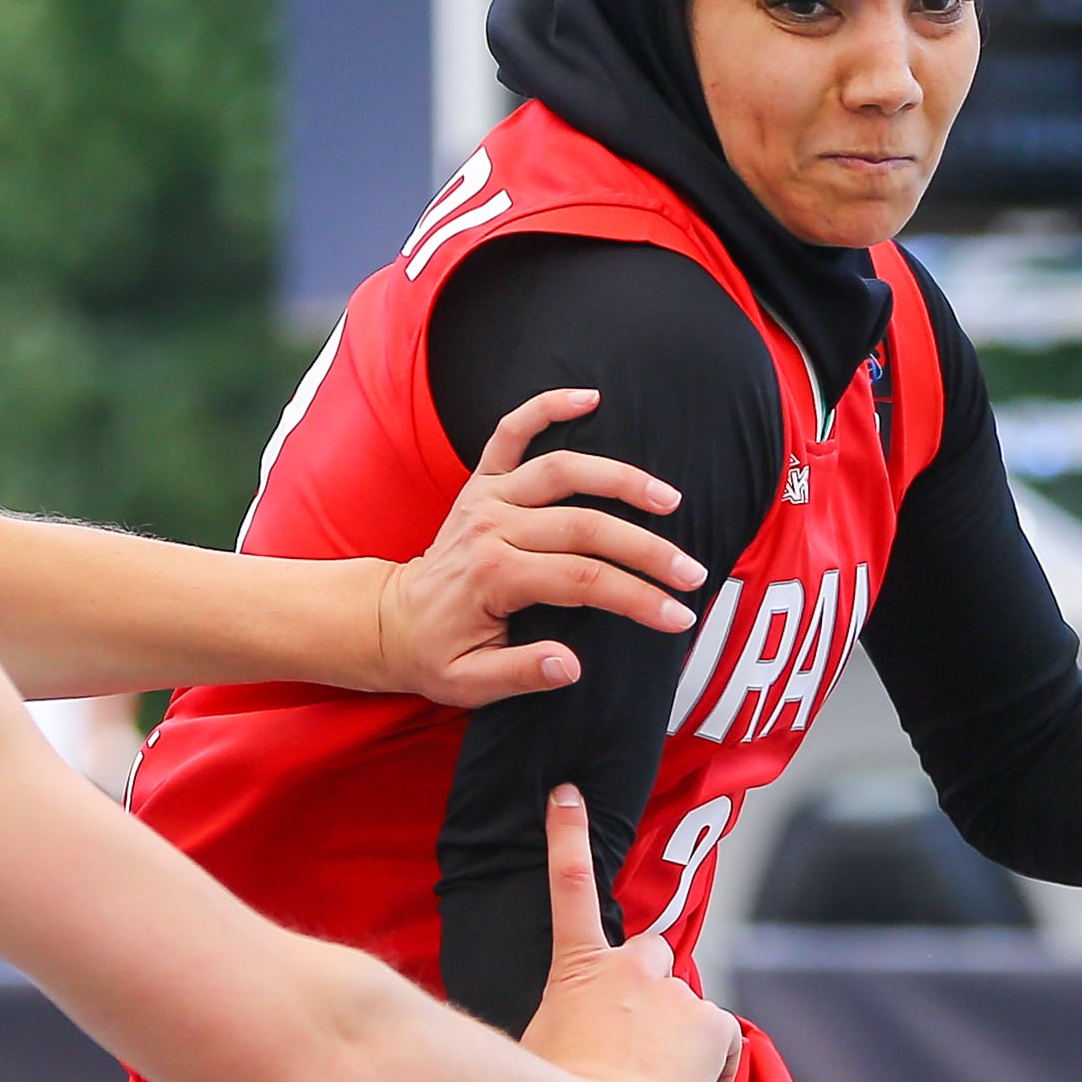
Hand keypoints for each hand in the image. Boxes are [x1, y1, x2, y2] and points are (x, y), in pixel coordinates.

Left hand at [377, 388, 705, 706]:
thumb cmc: (436, 655)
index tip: (678, 617)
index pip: (582, 582)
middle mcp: (492, 528)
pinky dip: (547, 407)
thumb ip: (523, 674)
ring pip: (563, 472)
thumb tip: (572, 664)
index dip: (636, 598)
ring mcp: (487, 498)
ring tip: (669, 499)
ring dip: (621, 479)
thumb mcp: (470, 684)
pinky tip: (589, 397)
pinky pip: (512, 431)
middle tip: (693, 573)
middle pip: (585, 527)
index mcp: (493, 577)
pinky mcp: (482, 481)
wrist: (388, 622)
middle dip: (647, 550)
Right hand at [517, 788, 741, 1081]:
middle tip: (635, 1037)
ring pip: (685, 1007)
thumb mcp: (538, 1043)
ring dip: (677, 1036)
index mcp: (579, 967)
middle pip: (651, 956)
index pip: (569, 886)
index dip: (567, 836)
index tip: (567, 794)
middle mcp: (630, 967)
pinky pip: (722, 1041)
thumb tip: (556, 1035)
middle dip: (648, 987)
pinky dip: (715, 1066)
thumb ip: (560, 1020)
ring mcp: (673, 992)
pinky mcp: (710, 1021)